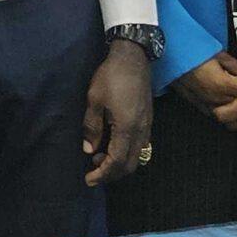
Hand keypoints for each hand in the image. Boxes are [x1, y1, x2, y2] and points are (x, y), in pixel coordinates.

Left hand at [81, 41, 153, 186]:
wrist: (133, 57)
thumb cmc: (111, 76)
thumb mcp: (94, 100)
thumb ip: (92, 127)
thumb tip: (88, 150)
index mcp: (127, 128)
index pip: (117, 162)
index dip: (103, 174)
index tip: (89, 179)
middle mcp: (141, 131)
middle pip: (130, 165)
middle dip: (111, 173)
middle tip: (93, 172)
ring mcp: (147, 126)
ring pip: (137, 157)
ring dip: (119, 163)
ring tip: (98, 157)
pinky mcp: (148, 121)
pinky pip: (140, 146)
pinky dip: (126, 153)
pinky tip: (111, 145)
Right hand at [171, 52, 236, 113]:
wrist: (171, 58)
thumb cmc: (192, 54)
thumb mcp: (218, 54)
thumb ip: (234, 65)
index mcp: (223, 84)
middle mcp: (216, 97)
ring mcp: (206, 103)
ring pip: (226, 108)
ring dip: (229, 100)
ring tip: (227, 88)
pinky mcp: (197, 104)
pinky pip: (213, 110)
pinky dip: (218, 105)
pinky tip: (217, 96)